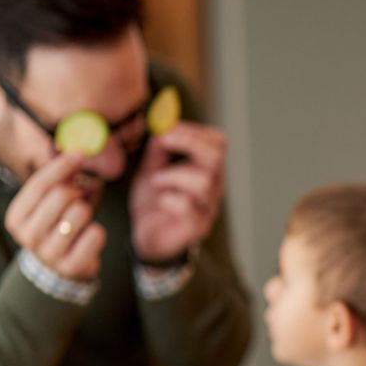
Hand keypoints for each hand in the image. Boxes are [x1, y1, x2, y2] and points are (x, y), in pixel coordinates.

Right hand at [5, 152, 106, 281]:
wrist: (57, 271)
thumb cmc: (54, 229)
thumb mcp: (46, 206)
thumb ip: (56, 182)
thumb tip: (77, 155)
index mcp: (16, 218)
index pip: (40, 184)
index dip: (62, 166)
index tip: (79, 155)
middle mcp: (28, 236)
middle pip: (62, 195)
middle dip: (77, 192)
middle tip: (80, 198)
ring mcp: (49, 254)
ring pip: (81, 212)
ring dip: (87, 212)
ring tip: (80, 222)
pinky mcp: (72, 266)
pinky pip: (96, 234)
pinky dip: (97, 232)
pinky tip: (87, 238)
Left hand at [129, 122, 225, 263]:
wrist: (148, 238)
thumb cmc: (154, 203)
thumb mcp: (151, 170)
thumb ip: (157, 151)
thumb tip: (160, 127)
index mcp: (206, 169)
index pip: (218, 142)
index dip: (194, 130)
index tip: (166, 127)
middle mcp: (213, 187)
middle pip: (216, 155)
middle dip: (188, 142)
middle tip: (162, 140)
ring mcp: (207, 208)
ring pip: (203, 181)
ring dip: (174, 175)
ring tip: (156, 180)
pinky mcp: (197, 228)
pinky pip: (190, 208)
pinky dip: (172, 200)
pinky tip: (161, 200)